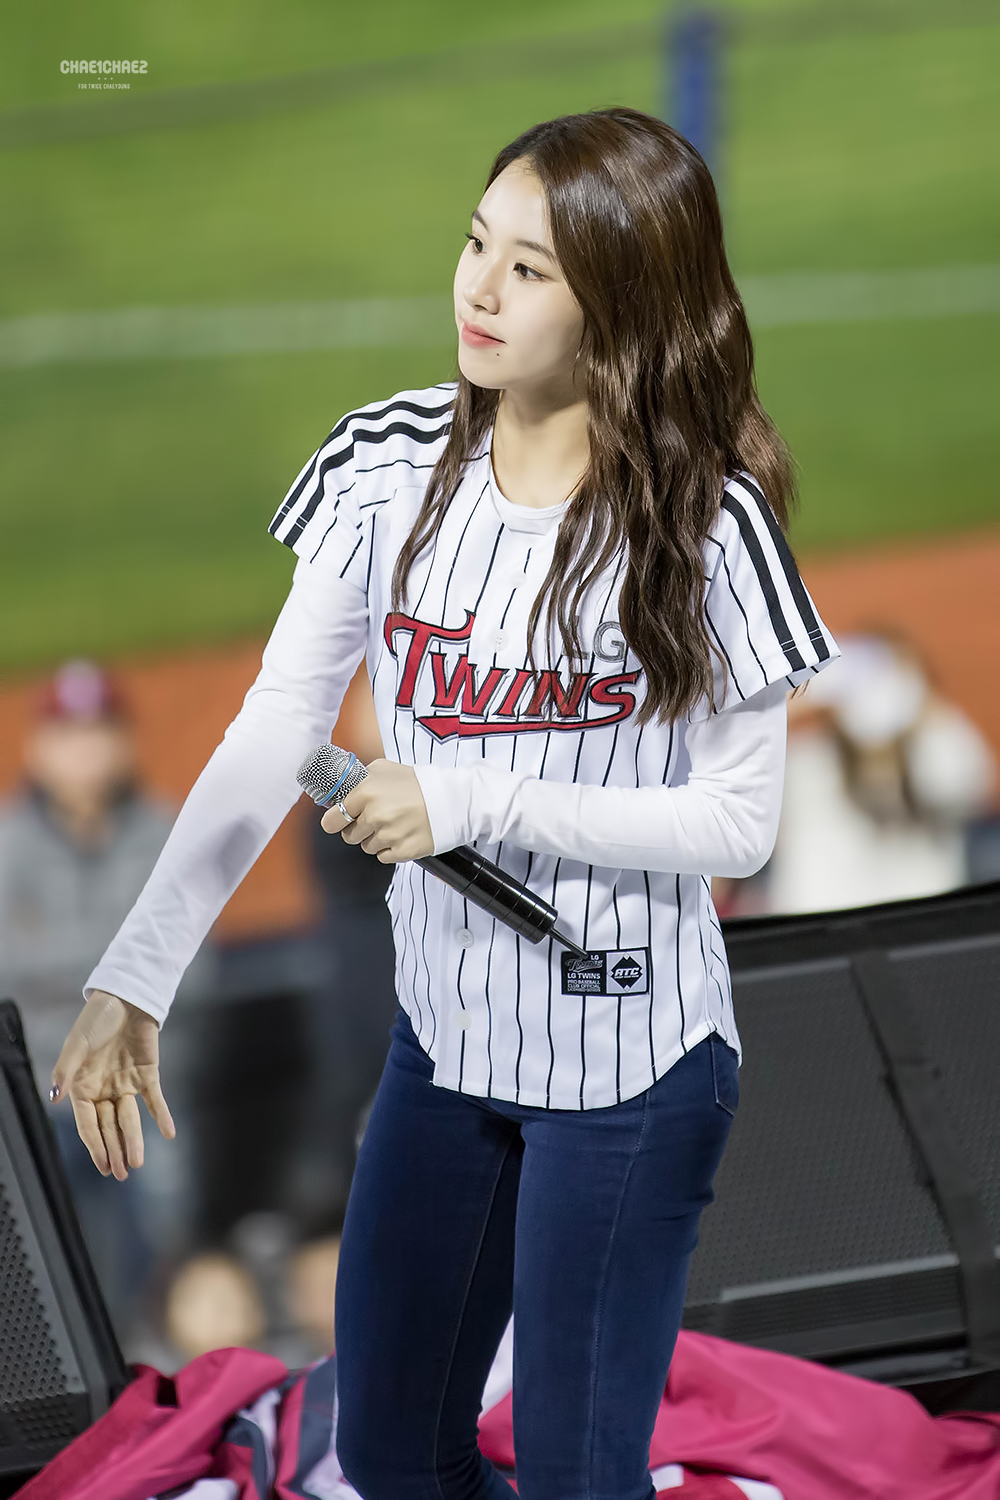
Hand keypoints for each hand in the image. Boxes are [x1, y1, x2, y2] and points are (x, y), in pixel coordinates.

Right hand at [49, 990, 175, 1179]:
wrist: (125, 997)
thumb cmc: (96, 1020)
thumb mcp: (77, 1044)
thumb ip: (65, 1071)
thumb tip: (52, 1099)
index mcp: (82, 1087)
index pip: (88, 1123)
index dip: (94, 1145)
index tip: (102, 1166)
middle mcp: (104, 1090)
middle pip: (108, 1126)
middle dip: (114, 1149)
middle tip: (119, 1174)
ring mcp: (126, 1084)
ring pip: (129, 1118)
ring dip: (133, 1139)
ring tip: (135, 1163)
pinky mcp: (147, 1074)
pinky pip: (154, 1099)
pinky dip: (161, 1115)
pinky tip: (169, 1132)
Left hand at [320, 758, 432, 861]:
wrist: (452, 799)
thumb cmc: (419, 783)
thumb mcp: (385, 768)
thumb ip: (361, 778)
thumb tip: (343, 790)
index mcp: (366, 793)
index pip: (332, 819)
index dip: (335, 820)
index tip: (338, 821)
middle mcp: (374, 815)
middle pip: (349, 836)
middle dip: (358, 830)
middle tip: (374, 820)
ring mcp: (389, 835)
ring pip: (367, 847)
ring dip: (376, 839)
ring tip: (393, 825)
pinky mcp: (402, 851)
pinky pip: (384, 857)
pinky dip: (390, 849)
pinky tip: (401, 835)